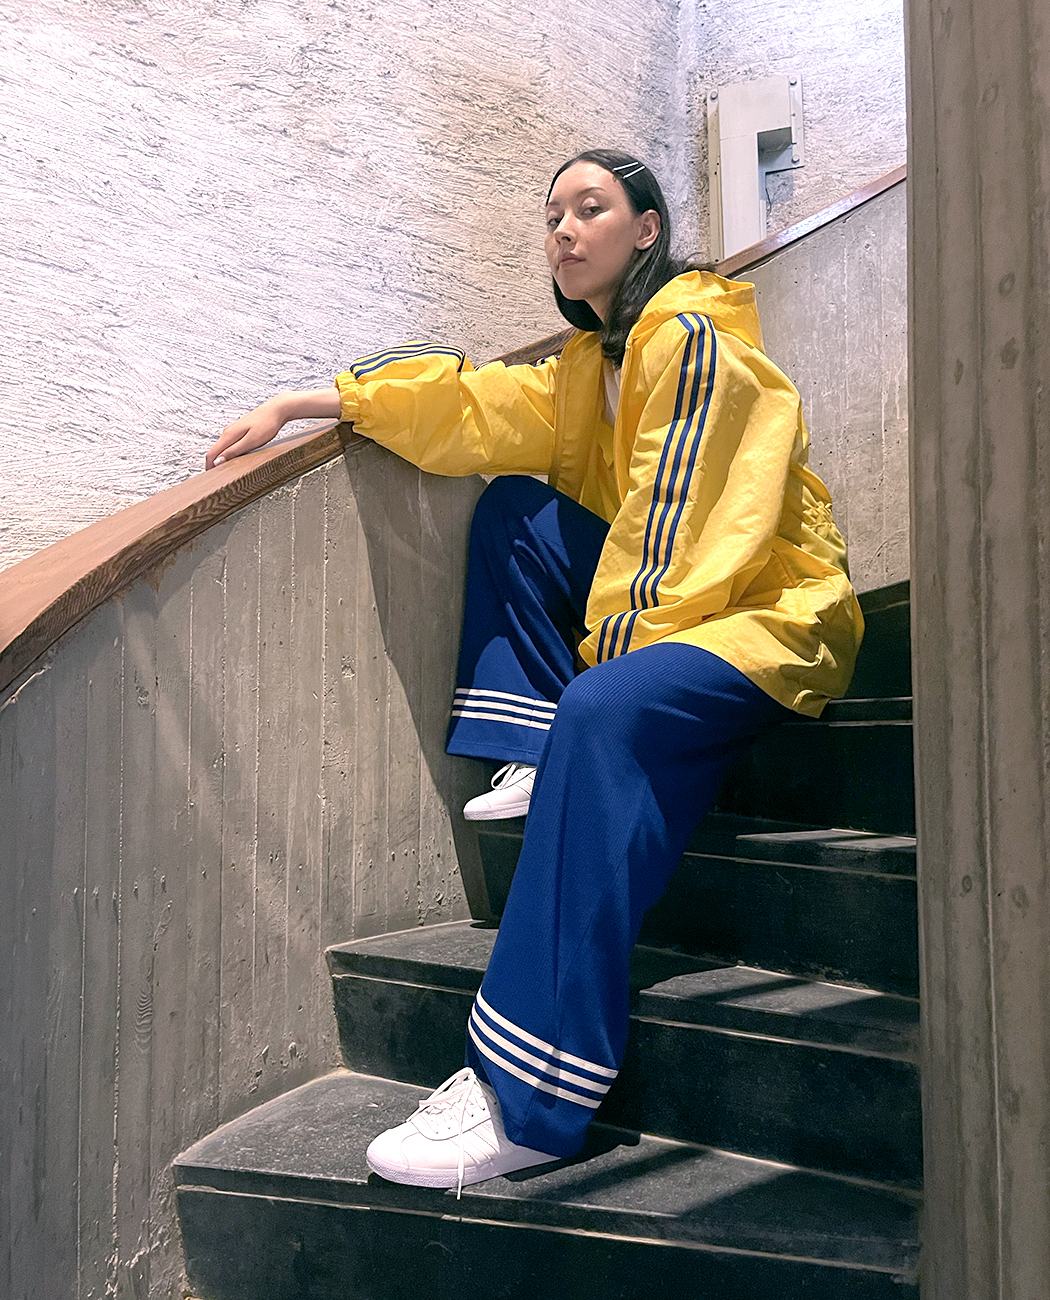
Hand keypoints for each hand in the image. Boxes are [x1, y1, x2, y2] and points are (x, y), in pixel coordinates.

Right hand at [205, 387, 340, 468]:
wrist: (277, 409)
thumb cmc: (267, 425)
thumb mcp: (251, 441)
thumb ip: (234, 451)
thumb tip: (218, 461)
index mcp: (228, 435)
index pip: (211, 454)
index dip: (208, 467)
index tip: (210, 480)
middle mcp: (227, 432)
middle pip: (215, 451)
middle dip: (214, 465)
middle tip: (218, 480)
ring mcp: (233, 430)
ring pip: (222, 447)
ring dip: (221, 459)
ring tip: (226, 473)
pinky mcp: (240, 430)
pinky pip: (230, 444)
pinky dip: (229, 453)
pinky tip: (235, 460)